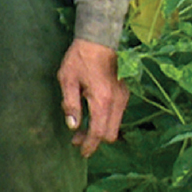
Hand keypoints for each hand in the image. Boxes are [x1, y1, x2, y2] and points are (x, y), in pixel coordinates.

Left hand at [58, 38, 128, 156]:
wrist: (99, 40)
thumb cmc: (79, 58)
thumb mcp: (67, 80)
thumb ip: (70, 104)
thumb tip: (73, 126)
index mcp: (102, 99)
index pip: (99, 132)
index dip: (89, 144)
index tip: (81, 151)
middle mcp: (117, 101)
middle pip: (111, 133)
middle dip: (95, 141)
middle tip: (78, 140)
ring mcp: (124, 97)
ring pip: (115, 125)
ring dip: (101, 130)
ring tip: (82, 129)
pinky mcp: (125, 93)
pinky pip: (117, 115)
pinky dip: (106, 120)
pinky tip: (92, 115)